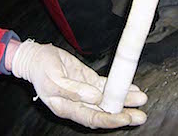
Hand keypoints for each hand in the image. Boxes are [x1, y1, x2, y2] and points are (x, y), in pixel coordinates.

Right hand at [9, 39, 147, 128]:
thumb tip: (95, 97)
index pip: (92, 118)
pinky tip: (132, 88)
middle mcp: (79, 103)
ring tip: (141, 100)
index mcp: (67, 108)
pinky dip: (120, 88)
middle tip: (140, 116)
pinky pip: (107, 86)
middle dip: (123, 115)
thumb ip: (73, 91)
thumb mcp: (53, 80)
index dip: (109, 119)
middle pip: (104, 112)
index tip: (125, 118)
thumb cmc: (41, 69)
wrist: (35, 57)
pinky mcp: (89, 81)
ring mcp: (86, 93)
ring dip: (125, 101)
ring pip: (109, 100)